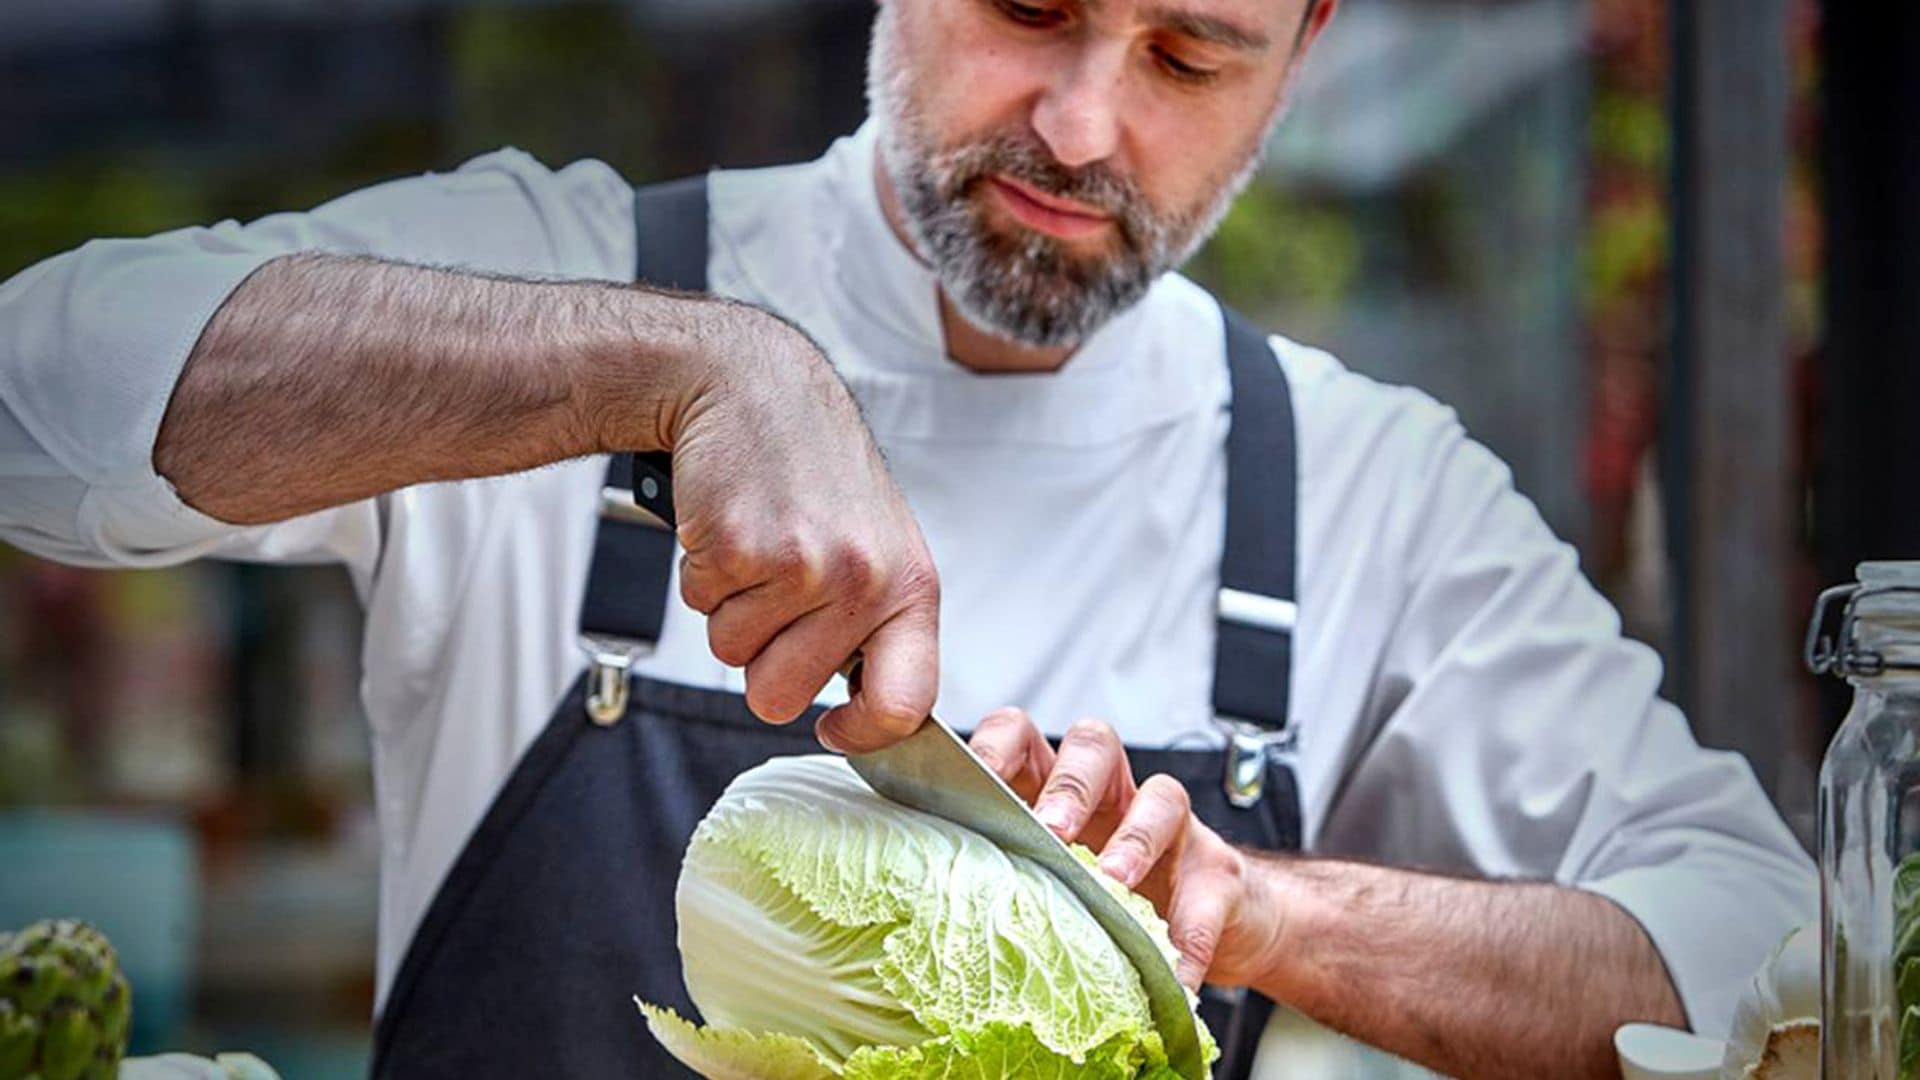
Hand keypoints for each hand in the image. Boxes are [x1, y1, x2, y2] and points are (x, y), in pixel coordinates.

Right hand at [662, 305, 939, 752]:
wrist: (754, 386)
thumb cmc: (813, 472)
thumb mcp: (878, 545)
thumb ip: (877, 625)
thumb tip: (868, 713)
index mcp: (912, 587)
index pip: (905, 704)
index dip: (862, 735)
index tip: (834, 728)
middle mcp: (864, 580)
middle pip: (782, 697)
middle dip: (761, 660)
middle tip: (774, 593)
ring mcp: (801, 565)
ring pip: (732, 656)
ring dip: (730, 609)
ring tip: (757, 546)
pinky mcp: (737, 547)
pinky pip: (698, 606)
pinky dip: (701, 574)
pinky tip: (730, 525)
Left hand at [967, 709, 1283, 990]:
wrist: (1206, 928)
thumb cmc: (1105, 904)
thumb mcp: (1049, 888)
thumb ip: (1009, 885)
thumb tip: (937, 922)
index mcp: (1054, 789)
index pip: (1021, 739)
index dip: (996, 747)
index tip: (971, 779)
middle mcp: (1112, 795)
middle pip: (1093, 746)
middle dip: (1069, 784)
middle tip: (1050, 829)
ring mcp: (1170, 826)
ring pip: (1160, 794)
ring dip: (1134, 837)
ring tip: (1114, 880)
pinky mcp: (1215, 868)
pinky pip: (1210, 885)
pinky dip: (1191, 928)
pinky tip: (1178, 965)